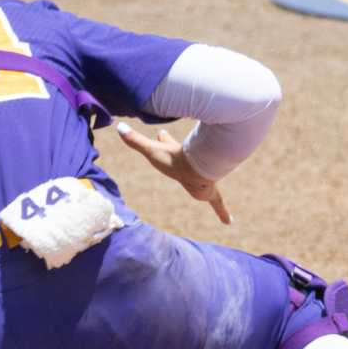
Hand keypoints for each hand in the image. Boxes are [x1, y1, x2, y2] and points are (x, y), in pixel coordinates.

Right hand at [115, 121, 230, 224]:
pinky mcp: (209, 191)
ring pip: (200, 178)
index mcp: (177, 154)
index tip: (162, 132)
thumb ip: (135, 140)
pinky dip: (223, 212)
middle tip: (187, 158)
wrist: (199, 168)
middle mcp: (190, 165)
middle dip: (181, 154)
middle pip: (184, 158)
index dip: (164, 139)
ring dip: (201, 180)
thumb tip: (119, 126)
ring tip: (204, 187)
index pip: (168, 144)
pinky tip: (229, 222)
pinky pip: (217, 204)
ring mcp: (201, 178)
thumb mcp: (152, 151)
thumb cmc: (174, 159)